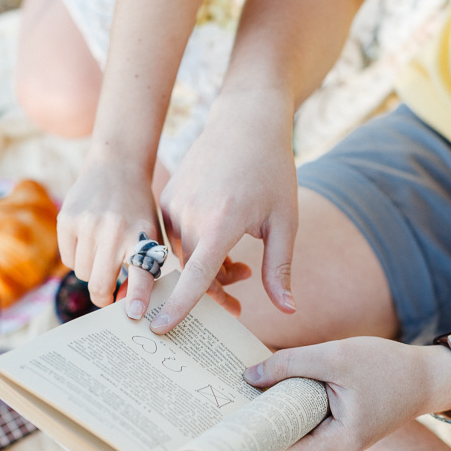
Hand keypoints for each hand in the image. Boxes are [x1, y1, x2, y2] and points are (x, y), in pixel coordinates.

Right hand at [57, 157, 159, 313]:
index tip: (136, 315)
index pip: (141, 273)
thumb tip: (127, 305)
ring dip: (92, 272)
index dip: (138, 297)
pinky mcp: (67, 220)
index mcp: (141, 235)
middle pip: (100, 284)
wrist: (116, 169)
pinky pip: (69, 259)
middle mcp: (114, 230)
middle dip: (103, 297)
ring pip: (83, 274)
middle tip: (108, 297)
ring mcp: (87, 224)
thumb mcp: (150, 236)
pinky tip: (89, 240)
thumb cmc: (138, 212)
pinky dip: (78, 258)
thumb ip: (143, 269)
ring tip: (103, 253)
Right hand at [151, 88, 299, 331]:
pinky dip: (196, 248)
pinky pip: (177, 238)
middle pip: (195, 272)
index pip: (196, 276)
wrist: (245, 121)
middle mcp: (190, 214)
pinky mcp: (166, 198)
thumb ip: (280, 269)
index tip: (162, 329)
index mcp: (221, 221)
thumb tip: (288, 311)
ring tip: (240, 263)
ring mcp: (173, 204)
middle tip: (242, 289)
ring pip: (185, 257)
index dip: (180, 306)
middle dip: (217, 288)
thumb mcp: (284, 221)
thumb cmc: (271, 169)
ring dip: (208, 268)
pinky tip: (220, 237)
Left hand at [244, 337, 450, 450]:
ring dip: (270, 411)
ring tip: (241, 386)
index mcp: (335, 446)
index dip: (249, 442)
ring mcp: (334, 442)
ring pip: (290, 432)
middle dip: (254, 423)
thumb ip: (289, 364)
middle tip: (224, 396)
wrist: (428, 376)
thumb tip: (247, 376)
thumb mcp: (335, 357)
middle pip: (280, 446)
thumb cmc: (387, 367)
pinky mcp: (335, 427)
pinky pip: (302, 421)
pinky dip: (286, 404)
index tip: (224, 420)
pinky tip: (268, 383)